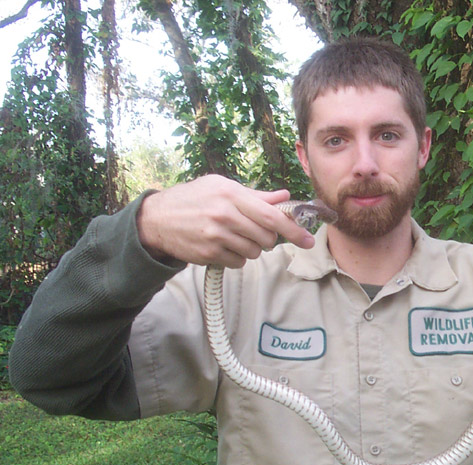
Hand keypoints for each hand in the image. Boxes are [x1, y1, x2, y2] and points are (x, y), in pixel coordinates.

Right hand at [136, 175, 315, 267]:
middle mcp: (224, 215)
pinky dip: (237, 257)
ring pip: (254, 251)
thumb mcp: (222, 187)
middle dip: (268, 237)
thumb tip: (284, 197)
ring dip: (251, 247)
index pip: (272, 216)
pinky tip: (223, 245)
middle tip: (256, 231)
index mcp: (231, 194)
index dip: (294, 229)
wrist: (157, 219)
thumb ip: (255, 195)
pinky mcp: (208, 254)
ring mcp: (216, 236)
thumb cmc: (192, 199)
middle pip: (267, 237)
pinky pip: (239, 262)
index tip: (308, 239)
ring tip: (234, 236)